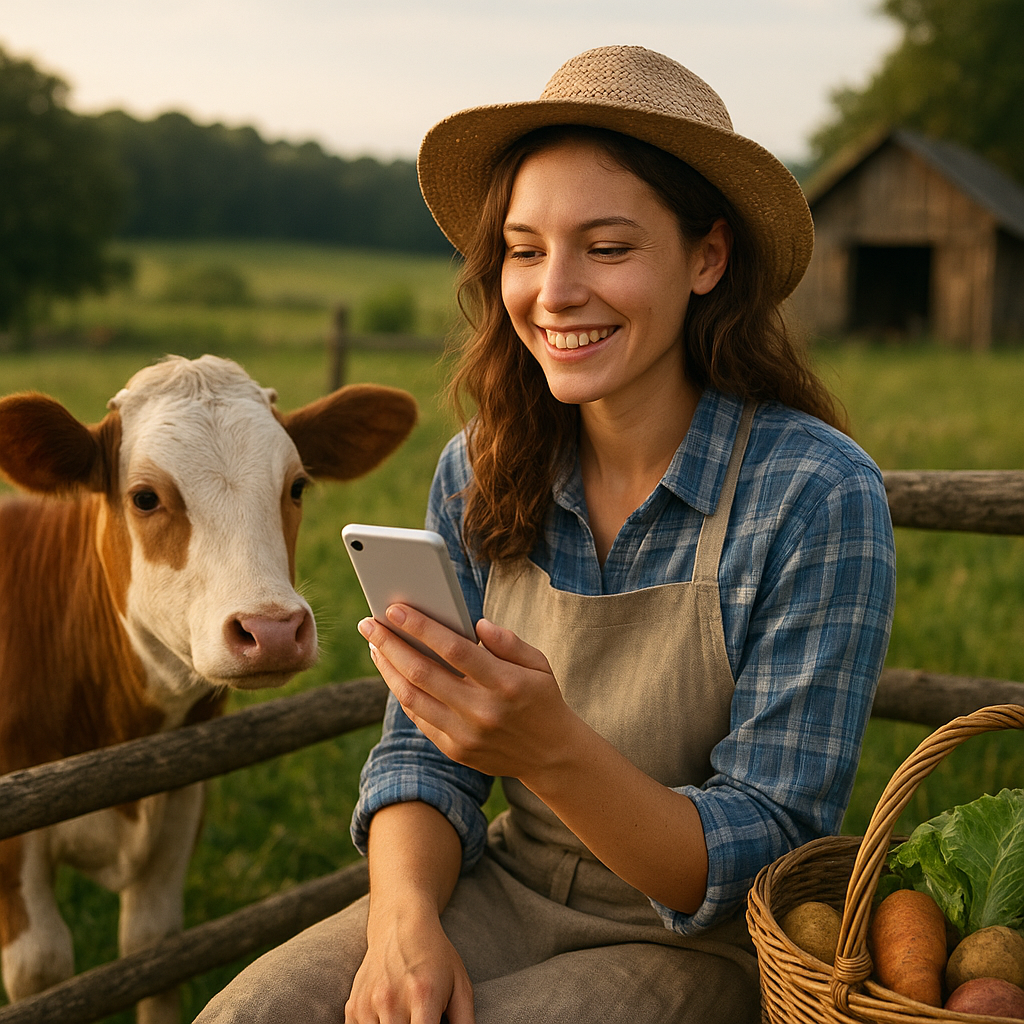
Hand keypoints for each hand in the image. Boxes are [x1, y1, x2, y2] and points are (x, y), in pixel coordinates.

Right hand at [345, 902, 472, 1023]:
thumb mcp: (460, 985)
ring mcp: (368, 1005)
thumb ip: (465, 1022)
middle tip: (418, 1020)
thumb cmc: (435, 955)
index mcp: (423, 996)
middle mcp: (391, 1001)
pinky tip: (388, 1019)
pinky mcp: (353, 1008)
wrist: (399, 924)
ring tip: (406, 1018)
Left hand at [358, 607, 575, 780]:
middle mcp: (482, 711)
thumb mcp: (539, 664)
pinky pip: (419, 718)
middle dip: (390, 644)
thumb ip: (509, 642)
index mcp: (506, 683)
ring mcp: (466, 735)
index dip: (421, 627)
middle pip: (423, 673)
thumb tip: (477, 625)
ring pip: (412, 698)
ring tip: (374, 645)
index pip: (455, 650)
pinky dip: (402, 693)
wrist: (551, 755)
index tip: (394, 608)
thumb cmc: (541, 699)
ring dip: (387, 669)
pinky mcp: (455, 751)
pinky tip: (392, 672)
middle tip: (368, 623)